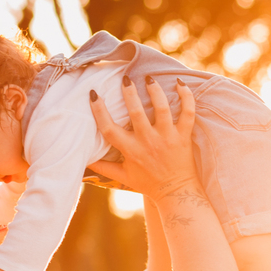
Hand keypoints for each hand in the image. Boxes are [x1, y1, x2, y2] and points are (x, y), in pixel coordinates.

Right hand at [87, 77, 197, 202]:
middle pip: (136, 113)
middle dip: (130, 93)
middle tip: (125, 79)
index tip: (94, 94)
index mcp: (130, 150)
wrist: (176, 192)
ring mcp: (167, 137)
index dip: (99, 111)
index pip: (109, 129)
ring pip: (162, 109)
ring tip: (149, 78)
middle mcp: (148, 142)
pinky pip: (187, 113)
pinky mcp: (183, 136)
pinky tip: (179, 83)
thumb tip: (83, 159)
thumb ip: (102, 167)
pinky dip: (186, 97)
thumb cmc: (148, 183)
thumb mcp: (123, 176)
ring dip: (155, 91)